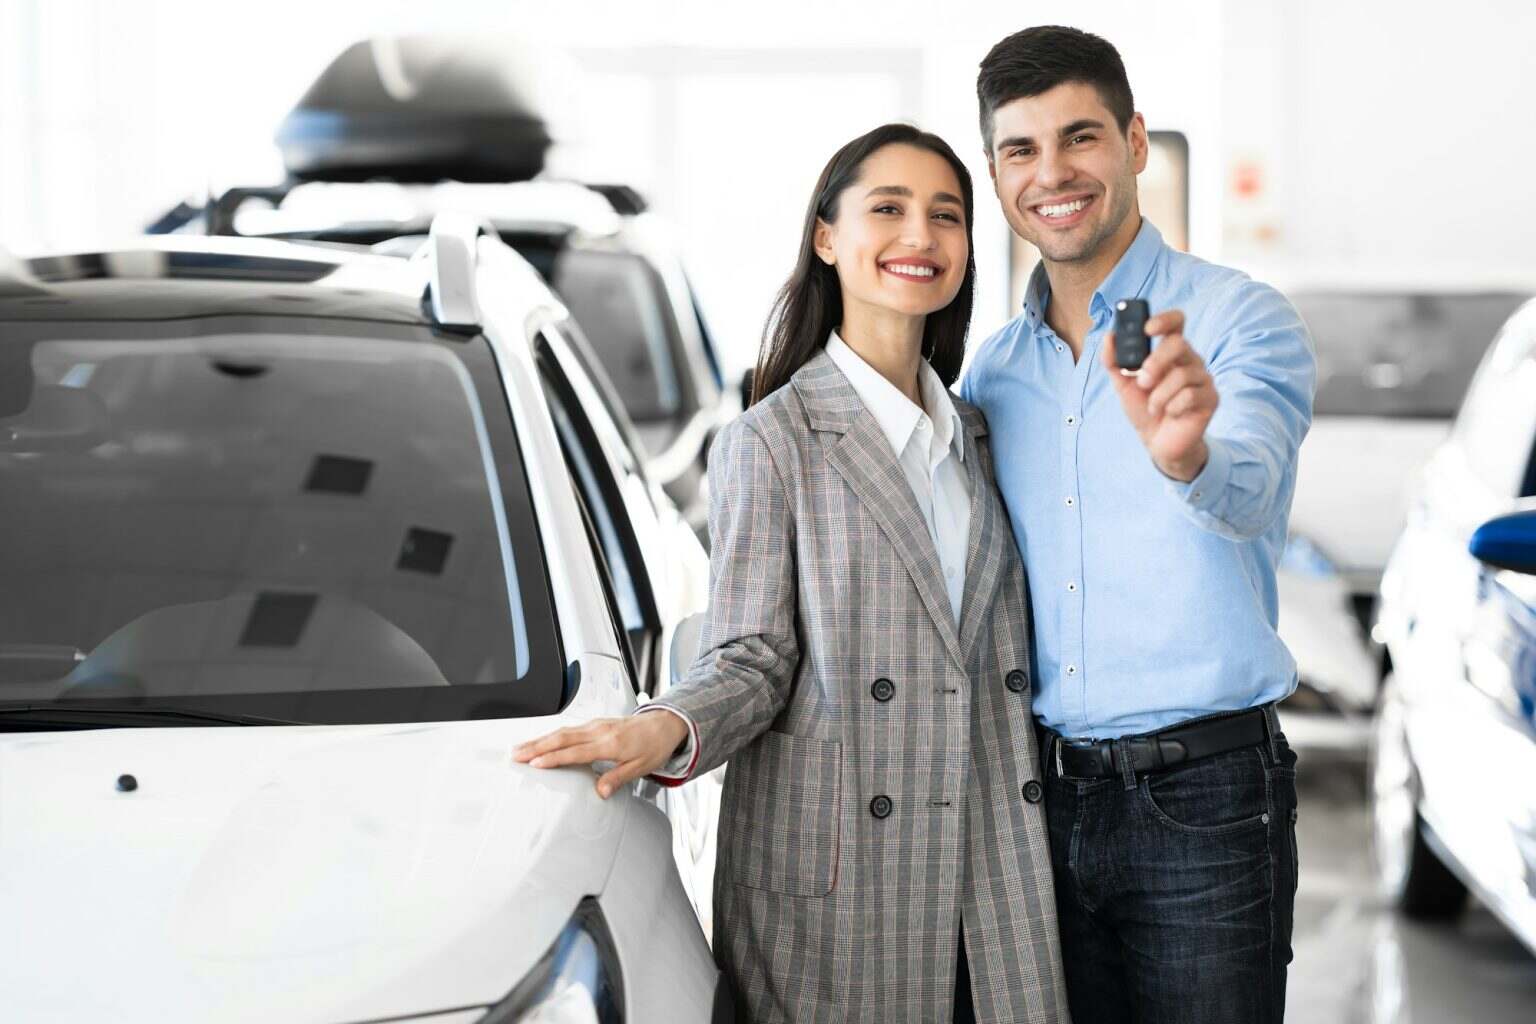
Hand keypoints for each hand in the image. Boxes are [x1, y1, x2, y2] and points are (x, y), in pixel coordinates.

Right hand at [512, 711, 689, 798]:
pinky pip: (569, 728)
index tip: (535, 764)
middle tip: (516, 755)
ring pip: (562, 731)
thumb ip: (618, 778)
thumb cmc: (654, 746)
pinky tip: (541, 741)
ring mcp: (596, 724)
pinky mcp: (596, 723)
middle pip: (562, 738)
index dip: (554, 758)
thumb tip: (600, 791)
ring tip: (520, 748)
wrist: (665, 724)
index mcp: (611, 743)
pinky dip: (551, 735)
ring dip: (540, 739)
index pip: (576, 752)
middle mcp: (600, 730)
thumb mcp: (641, 768)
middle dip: (536, 746)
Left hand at [1102, 309, 1217, 481]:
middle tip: (1143, 381)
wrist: (1157, 442)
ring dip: (1160, 394)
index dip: (1164, 320)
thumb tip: (1109, 336)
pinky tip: (1170, 414)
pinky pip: (1191, 395)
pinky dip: (1173, 407)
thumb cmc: (1144, 409)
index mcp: (1170, 352)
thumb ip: (1114, 362)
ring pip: (1183, 374)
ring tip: (1154, 407)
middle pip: (1179, 344)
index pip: (1176, 323)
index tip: (1147, 329)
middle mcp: (1190, 360)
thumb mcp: (1123, 385)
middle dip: (1156, 362)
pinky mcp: (1211, 398)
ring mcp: (1203, 378)